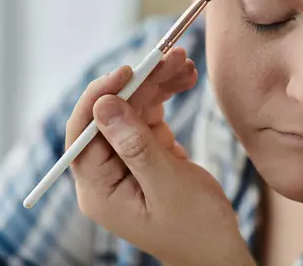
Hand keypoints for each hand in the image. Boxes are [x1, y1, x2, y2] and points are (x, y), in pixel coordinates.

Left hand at [65, 48, 254, 265]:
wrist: (218, 248)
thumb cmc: (196, 228)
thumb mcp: (168, 187)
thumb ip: (135, 146)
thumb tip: (104, 104)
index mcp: (99, 189)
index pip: (84, 134)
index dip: (100, 96)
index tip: (128, 70)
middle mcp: (107, 172)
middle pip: (113, 114)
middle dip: (141, 82)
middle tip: (172, 57)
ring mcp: (127, 160)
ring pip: (133, 109)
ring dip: (157, 83)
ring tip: (184, 63)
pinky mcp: (147, 152)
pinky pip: (150, 115)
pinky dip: (166, 95)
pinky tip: (184, 79)